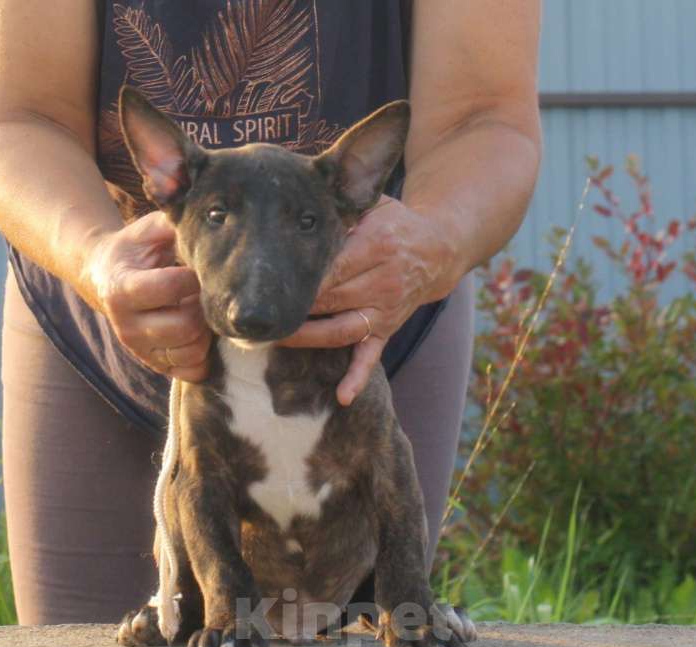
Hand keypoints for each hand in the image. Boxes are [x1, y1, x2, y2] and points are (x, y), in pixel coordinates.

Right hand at [82, 211, 211, 381]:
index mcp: (122, 288)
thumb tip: (207, 211)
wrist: (106, 277)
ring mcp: (140, 350)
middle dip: (204, 306)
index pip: (171, 288)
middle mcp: (127, 325)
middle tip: (205, 291)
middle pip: (187, 326)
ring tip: (201, 308)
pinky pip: (192, 372)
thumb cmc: (137, 248)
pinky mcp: (155, 365)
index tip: (198, 267)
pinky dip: (204, 353)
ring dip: (207, 330)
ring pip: (192, 351)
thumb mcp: (150, 229)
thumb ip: (175, 221)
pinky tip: (201, 331)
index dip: (194, 277)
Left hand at [280, 196, 458, 404]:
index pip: (329, 266)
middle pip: (329, 299)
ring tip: (275, 339)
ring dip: (308, 338)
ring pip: (341, 329)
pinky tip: (342, 397)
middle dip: (292, 307)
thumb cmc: (394, 221)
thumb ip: (341, 203)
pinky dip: (358, 377)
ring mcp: (386, 308)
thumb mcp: (373, 203)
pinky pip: (372, 356)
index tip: (266, 282)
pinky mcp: (388, 327)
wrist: (438, 248)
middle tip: (257, 311)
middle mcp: (383, 280)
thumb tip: (297, 200)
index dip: (297, 277)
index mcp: (376, 245)